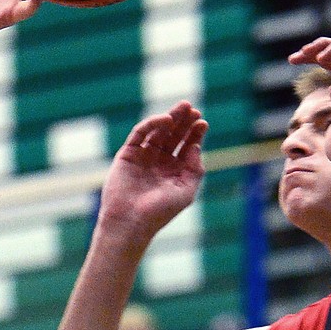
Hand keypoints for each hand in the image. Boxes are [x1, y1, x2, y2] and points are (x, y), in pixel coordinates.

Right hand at [100, 101, 206, 232]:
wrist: (130, 221)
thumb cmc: (159, 211)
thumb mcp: (186, 191)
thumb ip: (194, 169)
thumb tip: (195, 146)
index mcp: (174, 171)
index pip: (186, 146)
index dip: (195, 134)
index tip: (203, 123)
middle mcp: (159, 161)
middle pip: (174, 135)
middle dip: (184, 121)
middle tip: (193, 108)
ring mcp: (143, 156)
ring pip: (158, 131)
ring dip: (170, 118)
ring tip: (183, 108)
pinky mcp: (128, 153)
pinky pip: (140, 133)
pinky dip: (152, 124)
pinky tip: (166, 120)